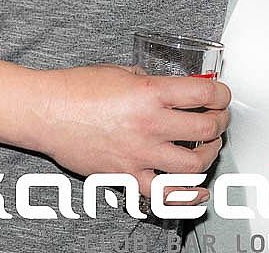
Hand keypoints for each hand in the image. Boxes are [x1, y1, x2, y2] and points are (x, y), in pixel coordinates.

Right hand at [30, 64, 229, 199]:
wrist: (46, 112)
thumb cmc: (75, 90)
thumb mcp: (120, 71)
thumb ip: (148, 81)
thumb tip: (168, 87)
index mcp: (150, 92)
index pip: (205, 93)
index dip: (222, 94)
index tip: (221, 96)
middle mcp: (149, 124)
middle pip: (207, 128)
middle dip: (220, 123)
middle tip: (217, 119)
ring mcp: (139, 153)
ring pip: (194, 164)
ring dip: (209, 156)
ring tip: (207, 149)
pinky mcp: (127, 175)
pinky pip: (164, 195)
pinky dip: (187, 196)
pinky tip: (198, 191)